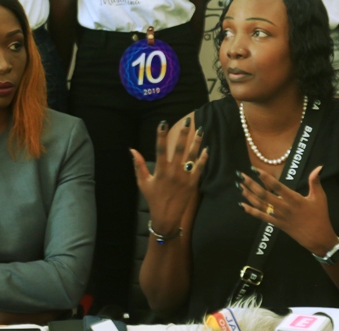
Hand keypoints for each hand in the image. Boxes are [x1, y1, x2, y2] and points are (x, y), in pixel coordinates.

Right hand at [130, 118, 207, 232]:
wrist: (166, 217)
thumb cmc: (153, 198)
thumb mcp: (143, 183)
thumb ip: (139, 165)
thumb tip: (132, 150)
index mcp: (160, 171)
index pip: (160, 149)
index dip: (161, 136)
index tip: (163, 123)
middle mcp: (173, 172)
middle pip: (180, 149)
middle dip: (184, 134)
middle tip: (188, 121)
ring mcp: (184, 177)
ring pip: (192, 156)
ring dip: (197, 142)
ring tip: (201, 130)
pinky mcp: (193, 183)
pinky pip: (200, 168)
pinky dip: (203, 158)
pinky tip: (206, 148)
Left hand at [237, 166, 338, 255]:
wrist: (318, 238)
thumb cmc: (320, 216)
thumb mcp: (320, 198)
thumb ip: (315, 182)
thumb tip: (318, 167)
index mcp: (294, 199)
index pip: (276, 186)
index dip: (265, 177)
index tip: (255, 169)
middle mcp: (284, 208)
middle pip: (263, 195)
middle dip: (251, 184)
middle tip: (240, 175)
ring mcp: (278, 217)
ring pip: (260, 205)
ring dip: (248, 195)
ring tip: (239, 185)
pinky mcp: (276, 224)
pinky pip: (261, 217)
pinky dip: (251, 211)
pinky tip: (242, 205)